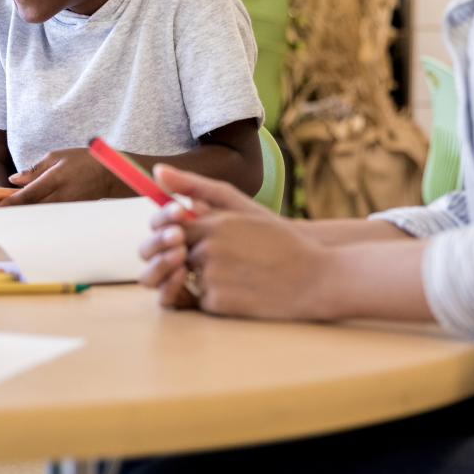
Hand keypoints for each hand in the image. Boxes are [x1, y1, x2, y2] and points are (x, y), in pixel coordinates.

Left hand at [0, 148, 116, 205]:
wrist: (110, 175)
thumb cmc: (83, 161)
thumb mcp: (57, 156)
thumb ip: (34, 170)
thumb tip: (13, 180)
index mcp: (55, 180)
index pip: (27, 195)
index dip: (8, 203)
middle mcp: (60, 197)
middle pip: (29, 209)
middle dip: (9, 212)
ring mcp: (65, 208)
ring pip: (37, 215)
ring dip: (20, 215)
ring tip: (2, 215)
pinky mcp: (69, 214)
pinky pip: (47, 216)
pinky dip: (33, 216)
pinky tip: (23, 215)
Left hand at [139, 164, 328, 316]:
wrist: (316, 278)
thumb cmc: (279, 240)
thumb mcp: (241, 208)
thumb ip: (198, 188)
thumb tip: (157, 170)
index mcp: (215, 225)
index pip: (174, 228)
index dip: (184, 235)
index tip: (199, 239)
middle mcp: (209, 249)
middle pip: (181, 254)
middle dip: (197, 257)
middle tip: (232, 260)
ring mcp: (212, 278)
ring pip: (191, 278)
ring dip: (208, 278)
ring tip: (243, 274)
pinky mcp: (218, 304)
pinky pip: (202, 300)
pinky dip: (218, 298)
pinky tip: (245, 291)